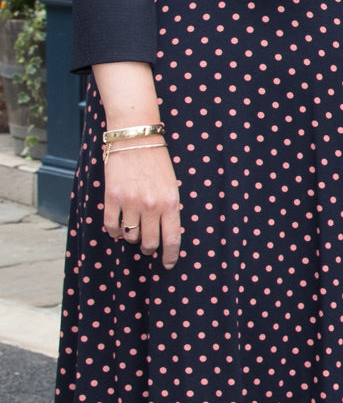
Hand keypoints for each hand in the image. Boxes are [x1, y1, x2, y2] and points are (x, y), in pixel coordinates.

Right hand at [103, 142, 181, 268]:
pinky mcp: (111, 198)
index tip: (169, 264)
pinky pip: (111, 226)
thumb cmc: (157, 162)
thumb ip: (168, 209)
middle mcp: (151, 206)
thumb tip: (165, 234)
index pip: (172, 238)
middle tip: (148, 247)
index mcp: (171, 202)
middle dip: (149, 249)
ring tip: (134, 231)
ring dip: (132, 237)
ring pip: (130, 236)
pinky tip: (118, 229)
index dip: (170, 255)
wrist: (136, 139)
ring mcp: (130, 203)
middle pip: (149, 242)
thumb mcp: (171, 186)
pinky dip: (114, 232)